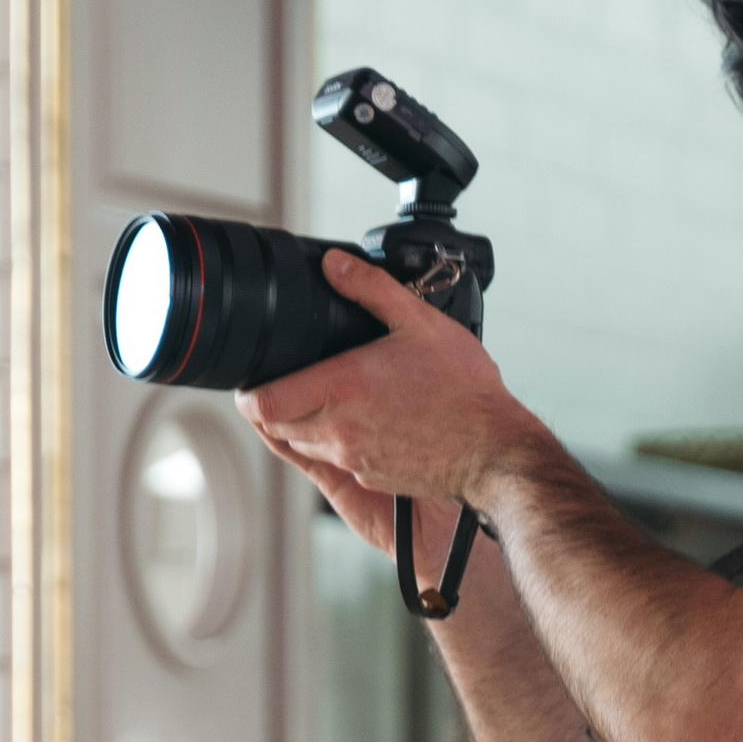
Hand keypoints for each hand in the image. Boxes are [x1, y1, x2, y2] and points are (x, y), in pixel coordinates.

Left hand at [238, 250, 530, 516]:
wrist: (495, 450)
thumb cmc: (464, 391)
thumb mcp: (419, 323)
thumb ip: (370, 289)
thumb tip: (334, 265)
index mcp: (341, 389)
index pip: (262, 405)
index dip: (247, 394)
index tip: (253, 380)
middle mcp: (338, 430)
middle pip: (276, 426)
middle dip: (274, 406)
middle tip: (287, 382)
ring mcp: (354, 459)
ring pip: (304, 445)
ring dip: (303, 424)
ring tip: (327, 398)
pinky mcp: (372, 476)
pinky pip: (338, 461)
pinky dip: (338, 442)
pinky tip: (363, 422)